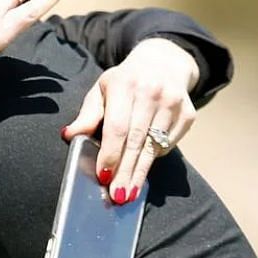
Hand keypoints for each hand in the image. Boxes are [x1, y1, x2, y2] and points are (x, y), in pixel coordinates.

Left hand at [61, 37, 198, 200]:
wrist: (164, 62)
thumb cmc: (125, 81)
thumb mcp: (102, 90)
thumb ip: (87, 115)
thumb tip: (68, 136)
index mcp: (126, 84)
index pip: (117, 127)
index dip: (110, 153)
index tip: (103, 175)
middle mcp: (153, 92)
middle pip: (137, 141)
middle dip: (125, 171)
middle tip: (117, 196)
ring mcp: (174, 103)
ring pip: (154, 147)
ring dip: (140, 172)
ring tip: (128, 193)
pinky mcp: (189, 114)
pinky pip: (169, 144)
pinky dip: (154, 157)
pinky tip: (142, 166)